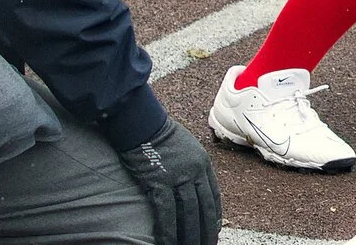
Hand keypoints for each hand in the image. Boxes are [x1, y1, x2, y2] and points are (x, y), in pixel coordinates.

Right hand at [117, 120, 220, 244]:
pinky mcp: (160, 182)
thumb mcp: (185, 148)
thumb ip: (190, 167)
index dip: (214, 217)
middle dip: (205, 231)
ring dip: (189, 235)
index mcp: (203, 164)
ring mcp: (179, 176)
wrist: (142, 122)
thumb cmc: (159, 134)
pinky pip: (166, 212)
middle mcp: (195, 171)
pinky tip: (169, 242)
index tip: (213, 233)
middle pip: (204, 208)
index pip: (213, 197)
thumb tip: (189, 185)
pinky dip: (169, 230)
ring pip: (188, 213)